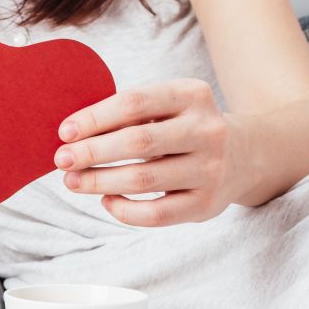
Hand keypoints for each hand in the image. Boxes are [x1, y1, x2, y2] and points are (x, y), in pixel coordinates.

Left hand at [54, 78, 253, 226]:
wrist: (248, 154)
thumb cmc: (186, 127)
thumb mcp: (168, 106)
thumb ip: (129, 114)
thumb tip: (71, 135)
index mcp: (192, 95)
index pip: (134, 103)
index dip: (94, 118)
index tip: (64, 132)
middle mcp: (207, 130)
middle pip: (137, 142)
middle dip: (92, 152)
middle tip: (61, 160)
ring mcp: (210, 169)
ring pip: (143, 179)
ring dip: (99, 181)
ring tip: (73, 181)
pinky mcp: (207, 204)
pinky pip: (155, 214)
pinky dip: (123, 209)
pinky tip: (106, 200)